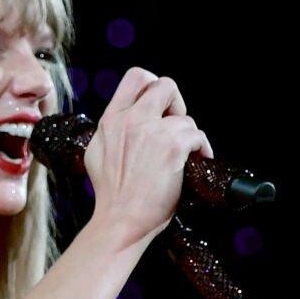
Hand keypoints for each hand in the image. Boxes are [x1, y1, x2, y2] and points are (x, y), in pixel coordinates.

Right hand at [82, 67, 215, 243]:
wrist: (120, 221)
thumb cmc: (111, 196)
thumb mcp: (97, 153)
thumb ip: (112, 131)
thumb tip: (124, 121)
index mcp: (111, 119)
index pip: (136, 77)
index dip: (154, 87)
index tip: (160, 105)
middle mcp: (131, 120)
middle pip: (165, 85)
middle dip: (176, 103)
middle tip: (176, 125)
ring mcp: (152, 132)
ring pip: (186, 118)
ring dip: (189, 136)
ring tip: (186, 155)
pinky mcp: (172, 148)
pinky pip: (197, 136)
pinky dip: (202, 149)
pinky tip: (196, 161)